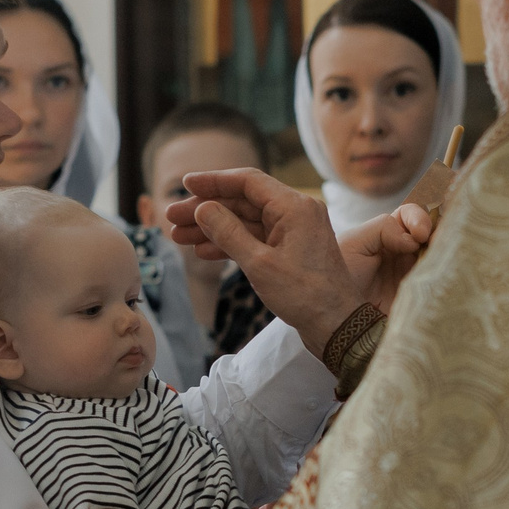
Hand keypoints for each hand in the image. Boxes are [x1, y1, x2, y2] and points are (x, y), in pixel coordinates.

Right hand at [165, 170, 403, 360]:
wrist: (337, 326)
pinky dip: (230, 244)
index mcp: (294, 206)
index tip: (185, 184)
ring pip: (245, 222)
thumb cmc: (305, 296)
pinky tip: (204, 252)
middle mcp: (296, 212)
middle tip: (172, 217)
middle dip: (206, 209)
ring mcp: (293, 232)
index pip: (248, 181)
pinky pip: (254, 239)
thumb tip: (204, 208)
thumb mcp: (259, 263)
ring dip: (213, 229)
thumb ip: (228, 232)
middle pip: (243, 201)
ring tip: (179, 237)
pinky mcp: (290, 251)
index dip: (214, 181)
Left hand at [341, 205, 436, 314]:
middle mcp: (404, 253)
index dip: (419, 218)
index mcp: (387, 236)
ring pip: (440, 258)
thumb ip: (382, 229)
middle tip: (438, 246)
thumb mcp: (353, 244)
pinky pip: (440, 285)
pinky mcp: (420, 298)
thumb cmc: (339, 277)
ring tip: (444, 262)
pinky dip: (446, 279)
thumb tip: (414, 240)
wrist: (337, 320)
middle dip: (440, 235)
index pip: (410, 216)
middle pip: (431, 234)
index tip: (420, 235)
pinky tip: (443, 280)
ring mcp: (415, 275)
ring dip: (445, 256)